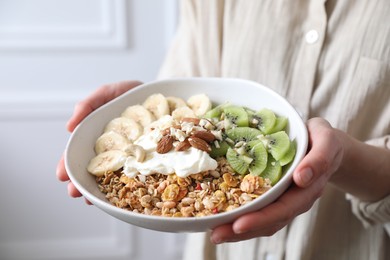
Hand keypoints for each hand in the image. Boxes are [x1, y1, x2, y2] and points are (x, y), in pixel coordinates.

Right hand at [56, 80, 142, 200]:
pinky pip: (137, 173)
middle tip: (75, 193)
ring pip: (112, 176)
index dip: (68, 164)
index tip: (62, 176)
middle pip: (93, 168)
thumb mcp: (106, 93)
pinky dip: (129, 185)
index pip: (78, 152)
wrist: (159, 95)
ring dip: (100, 189)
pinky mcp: (146, 158)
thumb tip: (69, 127)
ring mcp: (128, 155)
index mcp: (98, 136)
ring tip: (92, 199)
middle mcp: (111, 148)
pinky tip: (124, 195)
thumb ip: (88, 105)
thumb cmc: (129, 93)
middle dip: (81, 182)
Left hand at [210, 118, 343, 242]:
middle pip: (269, 221)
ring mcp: (284, 199)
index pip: (284, 209)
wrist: (325, 145)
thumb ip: (320, 158)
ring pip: (262, 221)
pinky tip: (222, 218)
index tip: (239, 224)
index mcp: (308, 189)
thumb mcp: (327, 142)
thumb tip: (302, 178)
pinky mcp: (274, 195)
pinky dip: (240, 215)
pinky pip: (258, 209)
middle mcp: (295, 200)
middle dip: (242, 230)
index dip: (261, 218)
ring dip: (237, 229)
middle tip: (217, 235)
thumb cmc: (324, 140)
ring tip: (215, 233)